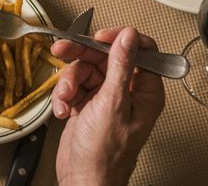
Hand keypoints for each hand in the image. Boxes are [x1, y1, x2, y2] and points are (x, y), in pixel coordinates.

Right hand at [52, 27, 164, 185]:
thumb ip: (120, 65)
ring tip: (66, 96)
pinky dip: (64, 95)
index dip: (119, 39)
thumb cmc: (105, 155)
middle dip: (82, 56)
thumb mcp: (112, 103)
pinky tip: (63, 109)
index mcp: (144, 91)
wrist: (83, 180)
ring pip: (84, 69)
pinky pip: (73, 85)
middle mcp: (126, 92)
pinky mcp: (87, 104)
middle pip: (104, 56)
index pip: (139, 50)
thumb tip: (128, 36)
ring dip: (69, 81)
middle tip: (64, 50)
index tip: (100, 36)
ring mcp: (105, 98)